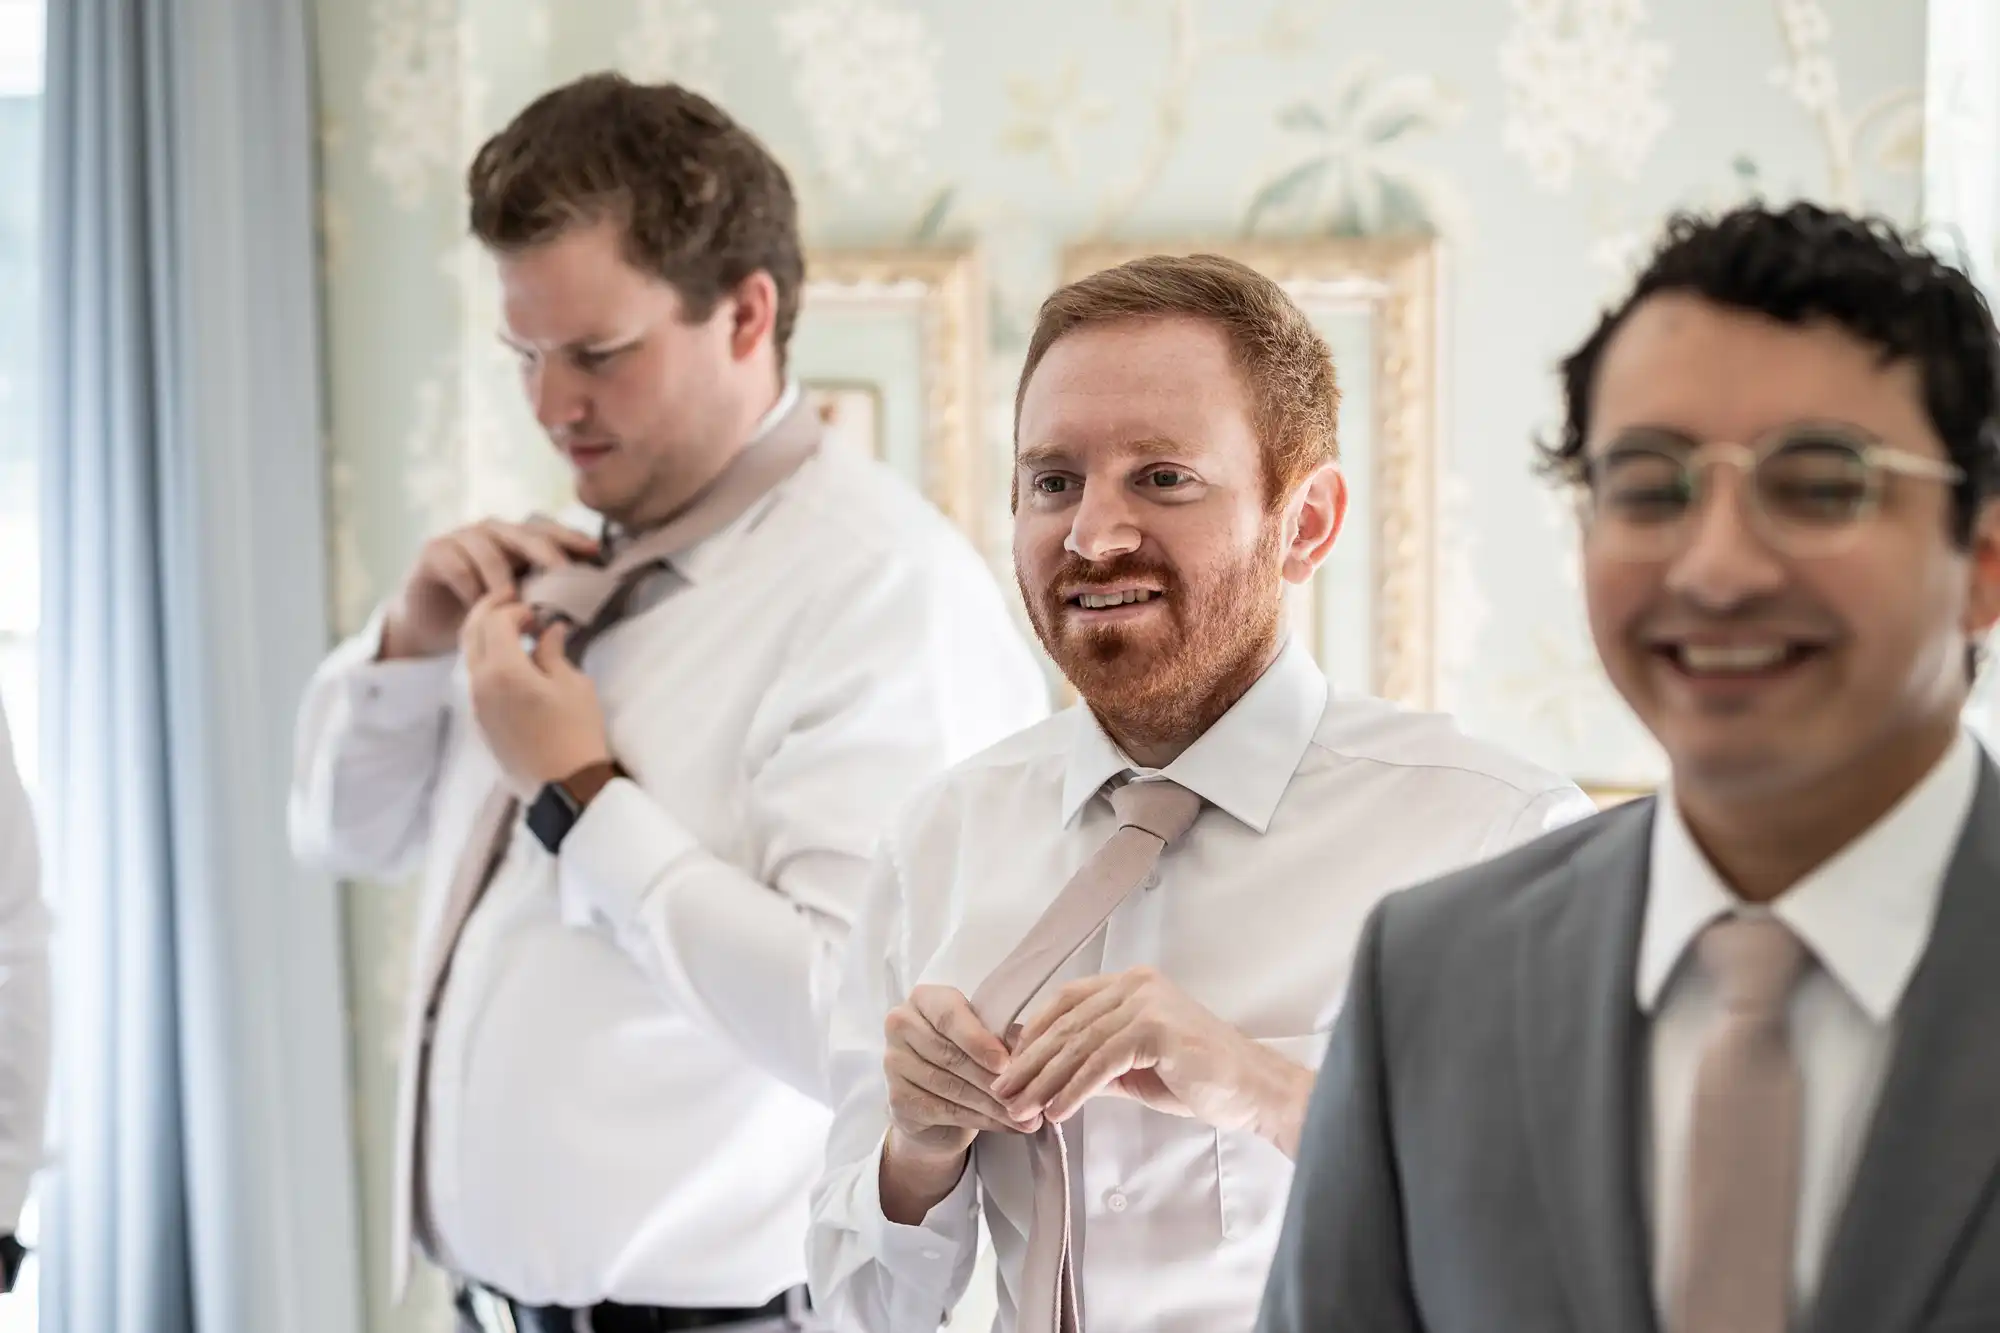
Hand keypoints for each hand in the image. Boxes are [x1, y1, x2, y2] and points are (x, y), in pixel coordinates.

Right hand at [380, 516, 598, 659]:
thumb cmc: (481, 613)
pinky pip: (457, 565)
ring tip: (515, 606)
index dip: (570, 538)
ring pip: (489, 550)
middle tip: (562, 576)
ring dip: (504, 579)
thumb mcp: (517, 604)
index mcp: (516, 541)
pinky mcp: (434, 552)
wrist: (429, 625)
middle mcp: (490, 532)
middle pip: (523, 534)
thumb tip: (580, 606)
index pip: (547, 531)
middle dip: (546, 553)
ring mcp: (461, 538)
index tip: (594, 552)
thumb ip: (542, 595)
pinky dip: (471, 587)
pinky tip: (479, 607)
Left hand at [461, 592, 612, 792]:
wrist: (564, 786)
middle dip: (489, 611)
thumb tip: (548, 631)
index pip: (495, 620)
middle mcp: (480, 683)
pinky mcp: (480, 721)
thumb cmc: (576, 732)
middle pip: (471, 632)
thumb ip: (554, 652)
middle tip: (512, 602)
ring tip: (514, 631)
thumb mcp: (574, 685)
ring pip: (469, 655)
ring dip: (486, 635)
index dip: (514, 608)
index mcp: (503, 669)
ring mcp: (476, 704)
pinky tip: (512, 662)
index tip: (536, 611)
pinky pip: (475, 678)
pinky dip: (487, 659)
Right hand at [878, 985, 1040, 1223]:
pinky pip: (945, 1111)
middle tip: (1030, 1099)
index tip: (1006, 1064)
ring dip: (994, 1106)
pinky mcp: (898, 1099)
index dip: (979, 1041)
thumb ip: (1005, 1039)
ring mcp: (893, 1063)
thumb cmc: (967, 1054)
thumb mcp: (987, 1038)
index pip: (950, 1016)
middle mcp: (901, 1025)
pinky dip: (981, 1121)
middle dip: (995, 1082)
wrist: (935, 1096)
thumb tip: (1034, 1052)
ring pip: (951, 1087)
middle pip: (951, 1056)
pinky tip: (1007, 1126)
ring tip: (1027, 1118)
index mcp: (925, 999)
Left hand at [991, 966, 1312, 1153]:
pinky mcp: (1156, 1028)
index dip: (1033, 1035)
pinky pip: (1101, 1062)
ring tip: (1023, 1110)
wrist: (1253, 1090)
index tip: (1009, 1067)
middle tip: (1005, 1094)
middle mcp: (1137, 984)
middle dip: (1030, 1063)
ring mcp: (1147, 1002)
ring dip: (1045, 1081)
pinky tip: (1058, 1112)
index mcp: (1132, 984)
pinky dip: (1074, 1090)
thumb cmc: (1199, 1078)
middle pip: (1067, 1023)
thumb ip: (1096, 1063)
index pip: (1066, 1001)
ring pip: (1079, 1043)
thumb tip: (1047, 1076)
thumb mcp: (1134, 1068)